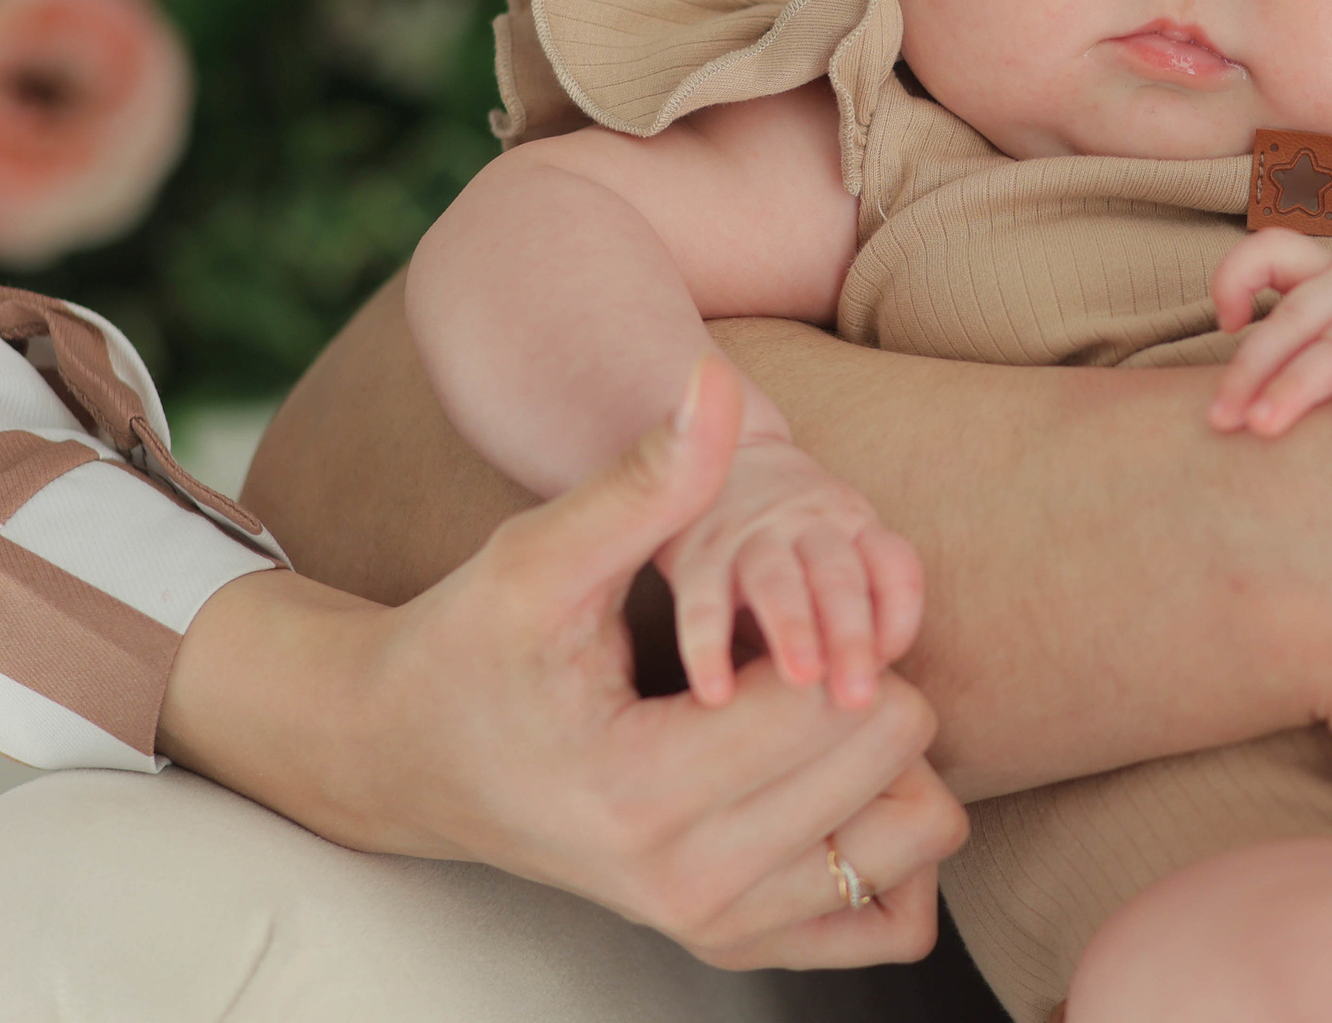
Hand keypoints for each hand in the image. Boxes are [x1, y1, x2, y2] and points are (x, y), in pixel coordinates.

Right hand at [161, 355, 966, 969]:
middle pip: (897, 763)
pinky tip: (827, 782)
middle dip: (866, 685)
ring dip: (892, 764)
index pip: (841, 705)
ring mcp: (719, 931)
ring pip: (919, 841)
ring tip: (811, 714)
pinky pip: (897, 919)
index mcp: (640, 793)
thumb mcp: (541, 554)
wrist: (412, 760)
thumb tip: (718, 385)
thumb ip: (646, 478)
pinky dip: (891, 845)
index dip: (830, 634)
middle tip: (790, 656)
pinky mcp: (739, 947)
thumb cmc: (472, 645)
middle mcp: (687, 886)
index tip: (767, 618)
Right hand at [656, 412, 923, 711]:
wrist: (711, 457)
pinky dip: (707, 647)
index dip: (899, 614)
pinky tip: (717, 694)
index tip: (889, 667)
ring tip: (802, 680)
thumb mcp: (836, 550)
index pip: (893, 564)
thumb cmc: (790, 537)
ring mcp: (751, 537)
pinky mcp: (696, 556)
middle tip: (858, 697)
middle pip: (838, 576)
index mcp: (854, 527)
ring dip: (793, 629)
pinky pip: (703, 603)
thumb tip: (874, 696)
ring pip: (778, 581)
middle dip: (851, 637)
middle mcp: (808, 526)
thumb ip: (861, 611)